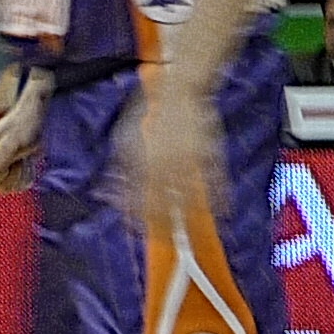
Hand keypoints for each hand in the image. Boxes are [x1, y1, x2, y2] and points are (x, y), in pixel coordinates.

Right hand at [0, 86, 45, 193]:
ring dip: (22, 173)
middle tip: (21, 155)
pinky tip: (27, 161)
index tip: (13, 157)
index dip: (5, 173)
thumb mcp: (9, 146)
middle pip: (0, 186)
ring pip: (10, 186)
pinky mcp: (7, 167)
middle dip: (15, 174)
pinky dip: (26, 174)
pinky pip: (16, 183)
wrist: (35, 114)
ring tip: (25, 157)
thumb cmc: (22, 125)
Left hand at [120, 85, 217, 232]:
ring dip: (191, 219)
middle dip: (163, 226)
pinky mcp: (211, 154)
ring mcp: (190, 160)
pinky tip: (222, 212)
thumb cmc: (151, 117)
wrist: (180, 92)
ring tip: (192, 236)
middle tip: (165, 242)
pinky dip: (219, 198)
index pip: (138, 198)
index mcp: (144, 161)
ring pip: (190, 198)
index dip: (137, 217)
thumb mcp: (125, 139)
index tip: (136, 231)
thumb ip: (121, 167)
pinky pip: (216, 182)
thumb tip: (112, 193)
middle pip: (164, 204)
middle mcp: (166, 164)